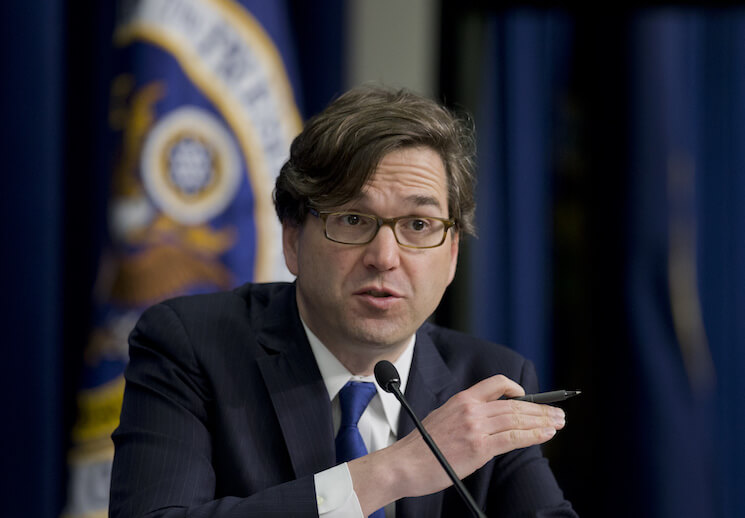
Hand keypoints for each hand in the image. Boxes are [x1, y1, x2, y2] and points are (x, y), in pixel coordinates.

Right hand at [348, 374, 564, 513]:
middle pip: (513, 404)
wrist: (405, 464)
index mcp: (461, 400)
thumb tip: (488, 421)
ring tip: (558, 422)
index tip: (530, 397)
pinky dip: (534, 435)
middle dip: (539, 408)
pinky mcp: (479, 447)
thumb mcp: (442, 418)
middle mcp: (470, 409)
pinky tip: (546, 434)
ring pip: (517, 419)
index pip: (496, 384)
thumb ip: (465, 415)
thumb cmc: (421, 447)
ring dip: (542, 420)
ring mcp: (476, 428)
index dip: (516, 388)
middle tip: (556, 412)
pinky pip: (514, 438)